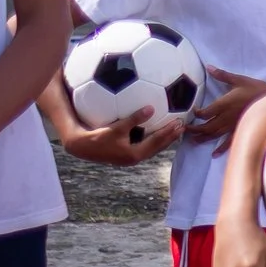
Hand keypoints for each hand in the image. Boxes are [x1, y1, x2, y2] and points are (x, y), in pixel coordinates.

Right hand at [63, 109, 182, 165]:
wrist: (82, 147)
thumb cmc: (98, 137)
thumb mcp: (117, 127)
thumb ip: (134, 119)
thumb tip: (151, 108)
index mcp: (135, 154)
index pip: (158, 141)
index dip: (169, 132)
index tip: (180, 123)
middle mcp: (136, 158)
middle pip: (159, 147)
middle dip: (171, 137)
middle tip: (183, 126)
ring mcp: (131, 158)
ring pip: (153, 148)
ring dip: (164, 139)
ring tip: (174, 129)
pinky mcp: (126, 154)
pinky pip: (145, 146)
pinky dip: (153, 139)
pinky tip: (155, 130)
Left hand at [185, 69, 265, 152]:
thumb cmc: (257, 89)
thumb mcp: (240, 80)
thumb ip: (222, 75)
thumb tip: (208, 67)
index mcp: (224, 104)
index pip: (205, 112)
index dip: (197, 114)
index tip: (193, 112)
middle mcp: (226, 117)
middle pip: (206, 126)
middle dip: (194, 129)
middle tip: (184, 130)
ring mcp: (233, 126)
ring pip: (214, 134)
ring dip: (202, 138)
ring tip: (193, 140)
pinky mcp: (241, 130)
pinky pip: (229, 142)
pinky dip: (221, 149)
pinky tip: (214, 154)